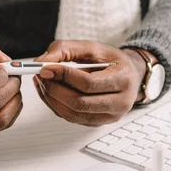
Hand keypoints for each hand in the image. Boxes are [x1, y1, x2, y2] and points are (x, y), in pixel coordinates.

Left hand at [32, 40, 147, 126]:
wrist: (129, 75)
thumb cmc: (111, 61)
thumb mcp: (92, 47)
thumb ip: (65, 49)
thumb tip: (41, 62)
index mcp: (123, 80)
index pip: (88, 83)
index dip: (64, 76)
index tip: (46, 68)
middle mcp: (120, 102)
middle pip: (79, 103)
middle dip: (54, 89)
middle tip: (41, 76)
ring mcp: (110, 116)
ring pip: (73, 114)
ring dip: (52, 99)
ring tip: (43, 82)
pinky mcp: (98, 123)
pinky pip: (72, 118)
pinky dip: (56, 106)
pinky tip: (51, 92)